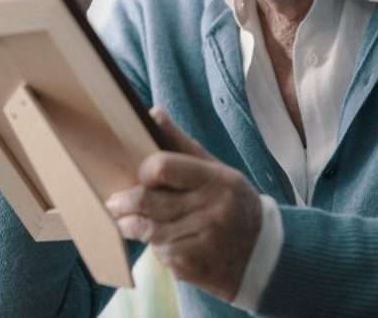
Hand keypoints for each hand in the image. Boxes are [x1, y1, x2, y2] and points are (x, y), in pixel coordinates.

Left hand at [105, 108, 262, 302]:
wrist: (264, 254)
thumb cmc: (233, 203)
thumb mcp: (216, 170)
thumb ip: (182, 144)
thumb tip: (153, 113)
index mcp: (217, 180)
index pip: (163, 167)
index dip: (145, 171)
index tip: (139, 175)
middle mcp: (212, 210)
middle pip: (148, 202)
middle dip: (123, 203)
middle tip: (113, 203)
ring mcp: (202, 241)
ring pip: (149, 230)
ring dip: (133, 226)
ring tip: (126, 221)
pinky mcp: (194, 265)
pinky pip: (160, 252)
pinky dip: (155, 247)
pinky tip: (162, 241)